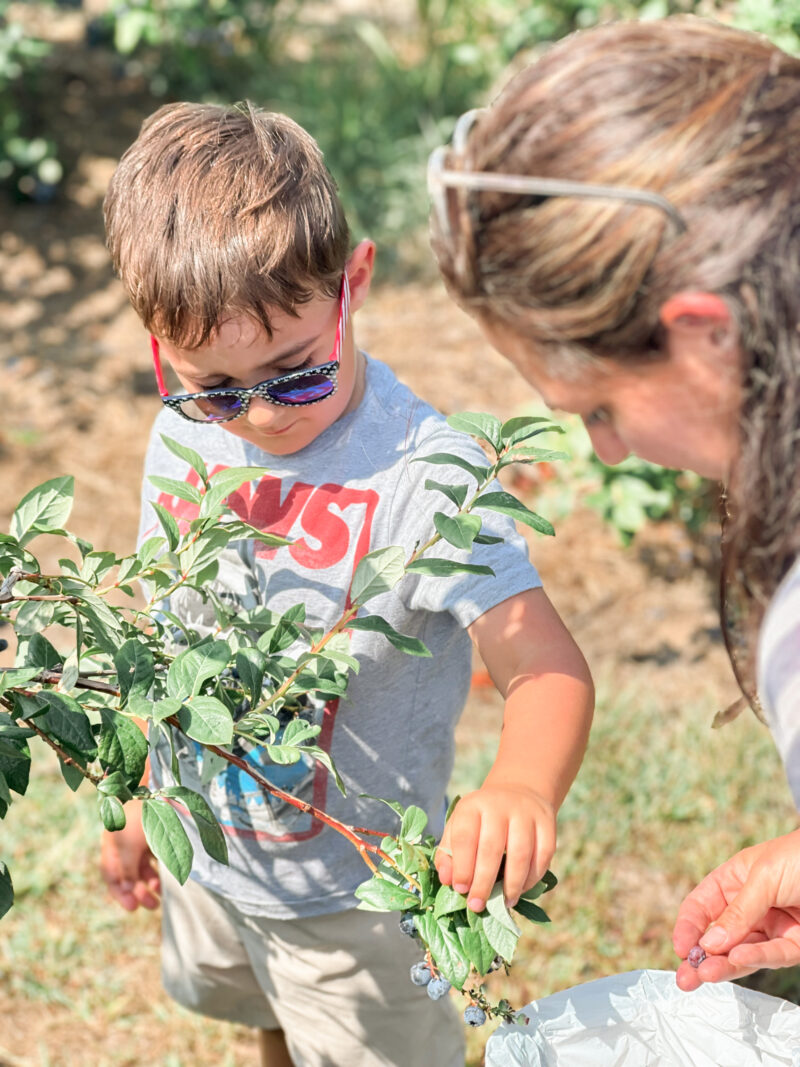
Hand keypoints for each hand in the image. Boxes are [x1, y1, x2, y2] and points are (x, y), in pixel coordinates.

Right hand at [100, 806, 160, 911]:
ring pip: (142, 863)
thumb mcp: (128, 845)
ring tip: (161, 891)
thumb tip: (126, 888)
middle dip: (138, 890)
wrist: (158, 782)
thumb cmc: (140, 814)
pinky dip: (159, 865)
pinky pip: (155, 852)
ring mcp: (140, 833)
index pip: (111, 874)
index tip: (133, 908)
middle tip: (153, 906)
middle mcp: (124, 839)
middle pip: (127, 871)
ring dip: (150, 880)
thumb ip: (125, 868)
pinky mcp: (156, 827)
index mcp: (112, 843)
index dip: (119, 893)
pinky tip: (167, 873)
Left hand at [434, 784, 554, 911]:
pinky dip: (533, 877)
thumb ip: (448, 854)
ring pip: (521, 854)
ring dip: (512, 884)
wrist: (517, 792)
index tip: (460, 890)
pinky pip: (543, 855)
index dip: (462, 867)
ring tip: (504, 903)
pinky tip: (522, 889)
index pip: (465, 837)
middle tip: (478, 906)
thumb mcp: (459, 827)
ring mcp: (526, 812)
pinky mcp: (548, 822)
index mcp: (473, 806)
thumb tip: (447, 881)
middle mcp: (500, 805)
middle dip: (484, 882)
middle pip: (492, 848)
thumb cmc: (481, 820)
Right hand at [673, 828, 799, 990]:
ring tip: (704, 976)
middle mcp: (750, 907)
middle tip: (685, 979)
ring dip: (724, 965)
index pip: (702, 907)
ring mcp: (772, 927)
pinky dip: (755, 959)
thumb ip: (737, 912)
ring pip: (742, 952)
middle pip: (719, 936)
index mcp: (735, 880)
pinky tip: (738, 960)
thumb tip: (709, 944)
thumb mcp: (763, 877)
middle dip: (701, 958)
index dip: (689, 927)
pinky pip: (773, 955)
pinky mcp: (795, 943)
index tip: (681, 948)